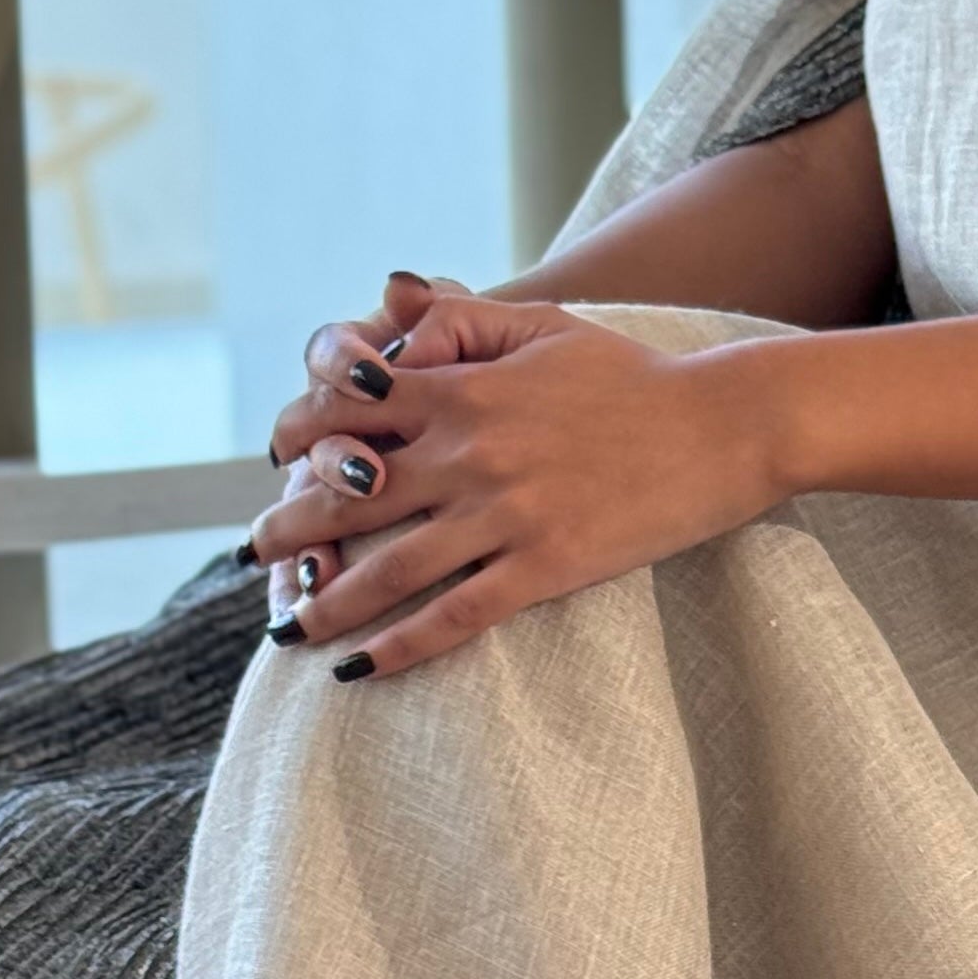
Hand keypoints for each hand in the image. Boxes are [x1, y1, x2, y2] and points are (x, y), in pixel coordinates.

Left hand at [245, 294, 792, 680]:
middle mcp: (470, 454)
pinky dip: (403, 645)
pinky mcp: (545, 567)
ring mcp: (505, 516)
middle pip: (349, 496)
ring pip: (390, 569)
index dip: (300, 435)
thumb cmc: (634, 376)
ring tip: (288, 627)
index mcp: (464, 390)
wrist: (723, 426)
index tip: (278, 461)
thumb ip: (462, 319)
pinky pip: (457, 615)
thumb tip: (392, 311)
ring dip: (328, 602)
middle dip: (291, 529)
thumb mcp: (544, 325)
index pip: (348, 409)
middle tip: (254, 555)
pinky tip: (363, 668)